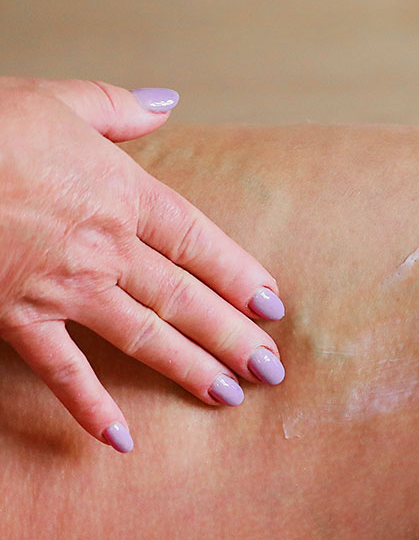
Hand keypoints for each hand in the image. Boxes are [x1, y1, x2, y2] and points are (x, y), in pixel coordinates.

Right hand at [0, 77, 286, 453]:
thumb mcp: (57, 100)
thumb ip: (116, 109)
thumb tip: (167, 105)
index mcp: (123, 194)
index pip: (200, 244)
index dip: (241, 277)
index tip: (271, 307)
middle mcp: (106, 247)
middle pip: (185, 299)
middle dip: (232, 337)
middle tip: (270, 370)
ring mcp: (64, 287)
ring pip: (144, 337)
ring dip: (189, 369)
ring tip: (228, 396)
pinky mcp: (18, 316)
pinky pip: (62, 371)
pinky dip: (91, 407)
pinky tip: (121, 439)